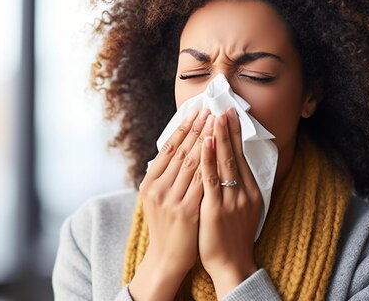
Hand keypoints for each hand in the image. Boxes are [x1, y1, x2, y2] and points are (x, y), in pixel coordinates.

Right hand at [129, 109, 213, 300]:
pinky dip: (211, 163)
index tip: (196, 112)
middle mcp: (157, 189)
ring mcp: (171, 200)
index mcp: (149, 183)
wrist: (168, 258)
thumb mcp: (157, 199)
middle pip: (181, 152)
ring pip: (192, 162)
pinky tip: (219, 149)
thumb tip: (177, 149)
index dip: (183, 128)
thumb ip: (165, 176)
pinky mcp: (187, 211)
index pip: (168, 148)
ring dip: (206, 139)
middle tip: (211, 109)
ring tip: (217, 122)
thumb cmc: (167, 226)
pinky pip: (202, 182)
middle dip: (198, 128)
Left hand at [198, 108, 261, 299]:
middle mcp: (244, 192)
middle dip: (228, 129)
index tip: (229, 114)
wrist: (232, 265)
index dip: (235, 134)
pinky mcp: (216, 209)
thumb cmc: (231, 237)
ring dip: (219, 137)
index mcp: (250, 191)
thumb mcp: (240, 208)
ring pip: (225, 163)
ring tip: (214, 116)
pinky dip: (209, 159)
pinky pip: (212, 180)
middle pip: (235, 154)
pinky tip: (206, 143)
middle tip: (223, 106)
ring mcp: (231, 200)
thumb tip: (229, 165)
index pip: (241, 156)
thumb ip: (236, 187)